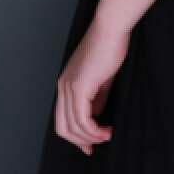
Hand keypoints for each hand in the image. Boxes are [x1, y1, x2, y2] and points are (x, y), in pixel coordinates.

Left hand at [53, 12, 128, 154]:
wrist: (111, 29)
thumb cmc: (110, 48)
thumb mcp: (101, 80)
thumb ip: (96, 98)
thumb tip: (95, 118)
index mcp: (66, 84)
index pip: (63, 120)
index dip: (76, 137)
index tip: (92, 144)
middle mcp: (62, 87)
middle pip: (63, 128)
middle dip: (82, 141)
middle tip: (100, 143)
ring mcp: (69, 87)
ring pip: (73, 126)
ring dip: (91, 137)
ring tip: (108, 134)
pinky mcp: (79, 87)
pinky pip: (82, 119)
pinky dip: (94, 130)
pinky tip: (106, 129)